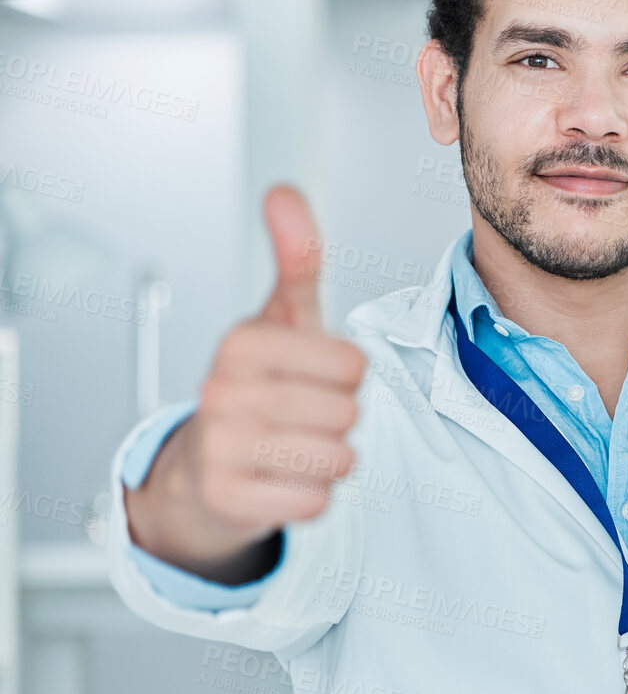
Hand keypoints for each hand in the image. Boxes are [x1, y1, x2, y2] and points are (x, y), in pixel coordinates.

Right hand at [125, 186, 368, 582]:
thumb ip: (296, 257)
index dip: (349, 376)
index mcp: (241, 342)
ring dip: (331, 457)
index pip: (354, 365)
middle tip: (305, 414)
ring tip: (297, 444)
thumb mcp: (283, 317)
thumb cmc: (259, 384)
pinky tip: (283, 477)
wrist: (207, 462)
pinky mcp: (226, 498)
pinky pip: (315, 500)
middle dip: (340, 418)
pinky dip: (312, 493)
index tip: (315, 375)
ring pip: (337, 459)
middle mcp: (221, 391)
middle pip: (348, 413)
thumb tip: (285, 192)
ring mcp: (220, 446)